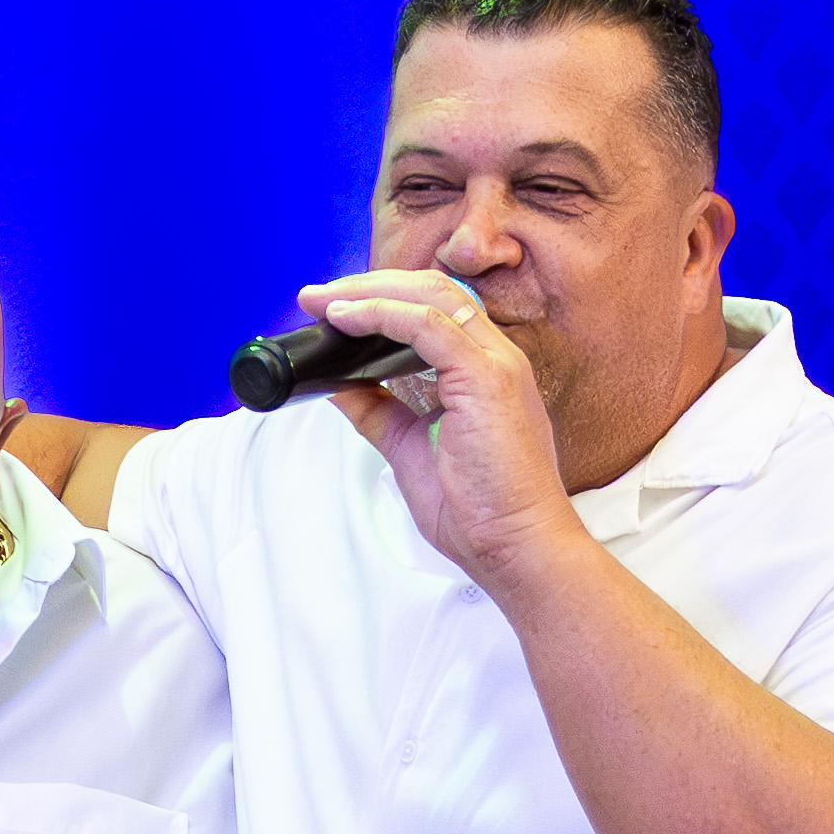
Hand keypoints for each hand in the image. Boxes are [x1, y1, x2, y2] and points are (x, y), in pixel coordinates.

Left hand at [310, 265, 576, 586]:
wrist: (516, 547)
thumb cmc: (480, 510)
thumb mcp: (409, 448)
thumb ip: (378, 411)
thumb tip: (338, 384)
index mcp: (483, 370)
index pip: (434, 307)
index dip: (382, 297)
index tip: (331, 308)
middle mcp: (495, 357)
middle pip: (430, 289)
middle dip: (367, 285)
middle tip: (317, 296)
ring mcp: (496, 363)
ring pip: (429, 296)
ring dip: (368, 292)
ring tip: (323, 301)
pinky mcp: (487, 377)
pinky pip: (426, 324)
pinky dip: (381, 315)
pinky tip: (346, 319)